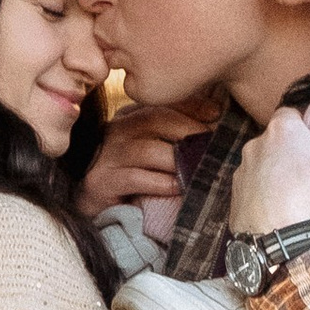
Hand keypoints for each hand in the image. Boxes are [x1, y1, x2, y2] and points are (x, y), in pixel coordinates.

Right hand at [78, 98, 209, 219]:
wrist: (94, 206)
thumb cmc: (132, 178)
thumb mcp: (155, 152)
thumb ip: (177, 136)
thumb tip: (215, 121)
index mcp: (130, 117)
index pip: (163, 104)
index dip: (191, 106)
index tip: (216, 114)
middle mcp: (117, 130)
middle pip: (156, 120)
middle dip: (190, 131)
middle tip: (213, 146)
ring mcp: (108, 155)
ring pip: (148, 150)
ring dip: (178, 161)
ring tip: (198, 170)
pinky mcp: (102, 181)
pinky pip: (136, 179)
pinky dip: (161, 183)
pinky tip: (177, 188)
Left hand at [229, 105, 309, 238]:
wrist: (274, 240)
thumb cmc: (308, 197)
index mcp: (282, 129)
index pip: (292, 113)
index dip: (305, 124)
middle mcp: (256, 144)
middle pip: (276, 140)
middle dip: (291, 151)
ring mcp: (242, 171)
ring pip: (261, 165)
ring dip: (275, 174)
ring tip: (297, 193)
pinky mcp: (234, 197)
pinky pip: (250, 191)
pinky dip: (262, 197)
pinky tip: (279, 211)